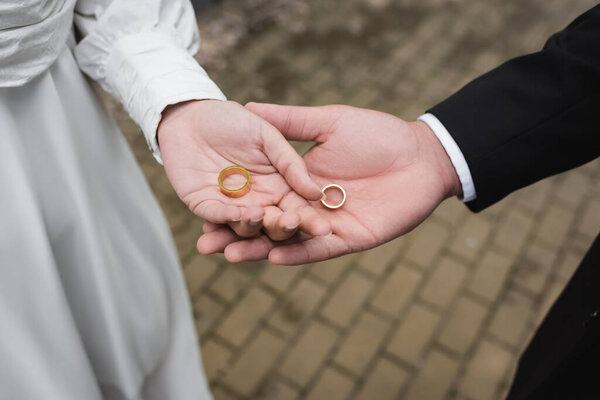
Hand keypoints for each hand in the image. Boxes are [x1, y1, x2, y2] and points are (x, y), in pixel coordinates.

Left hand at [157, 100, 328, 238]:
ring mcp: (231, 206)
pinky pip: (217, 215)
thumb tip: (317, 193)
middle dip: (284, 227)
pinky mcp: (204, 205)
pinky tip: (236, 214)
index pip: (298, 210)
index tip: (325, 229)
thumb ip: (291, 164)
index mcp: (279, 188)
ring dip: (253, 226)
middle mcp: (258, 202)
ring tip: (259, 216)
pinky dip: (225, 218)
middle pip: (274, 225)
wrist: (193, 114)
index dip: (310, 221)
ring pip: (245, 227)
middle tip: (293, 223)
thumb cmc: (235, 121)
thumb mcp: (269, 137)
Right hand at [198, 103, 460, 263]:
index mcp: (300, 179)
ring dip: (259, 248)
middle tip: (204, 245)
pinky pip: (318, 250)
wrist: (421, 155)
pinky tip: (272, 255)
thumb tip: (249, 106)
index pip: (260, 196)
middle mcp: (308, 205)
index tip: (202, 212)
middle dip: (237, 235)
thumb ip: (289, 121)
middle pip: (266, 223)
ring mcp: (328, 224)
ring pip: (288, 239)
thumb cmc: (378, 134)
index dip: (234, 206)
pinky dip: (297, 252)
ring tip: (229, 255)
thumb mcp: (328, 122)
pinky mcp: (349, 239)